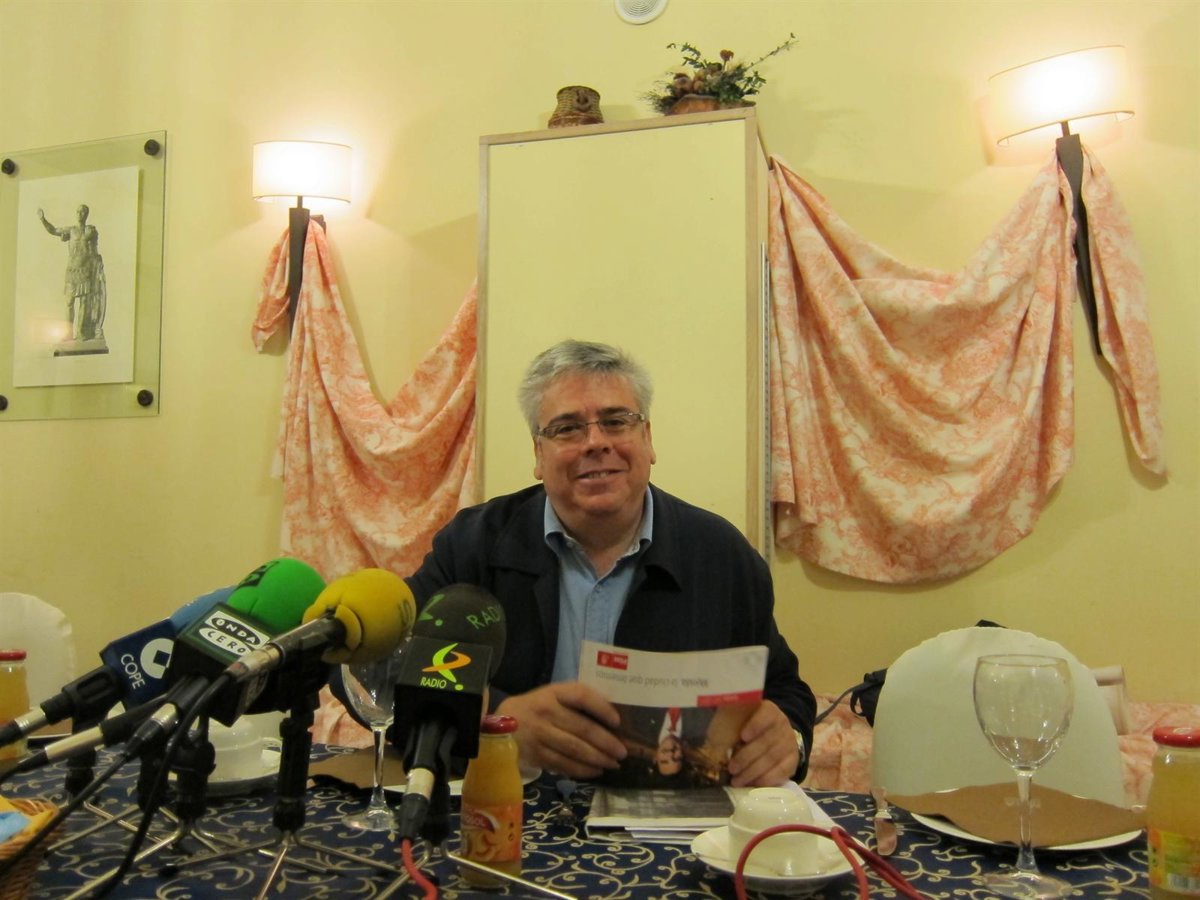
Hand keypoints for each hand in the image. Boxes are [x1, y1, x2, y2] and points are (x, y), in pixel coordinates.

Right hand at [495, 682, 626, 779]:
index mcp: (554, 693)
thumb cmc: (537, 709)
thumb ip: (576, 702)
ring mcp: (540, 734)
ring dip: (598, 758)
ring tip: (613, 764)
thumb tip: (612, 718)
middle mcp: (546, 712)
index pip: (581, 696)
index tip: (617, 721)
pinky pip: (563, 764)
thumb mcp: (553, 696)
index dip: (601, 708)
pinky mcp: (536, 754)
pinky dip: (582, 770)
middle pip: (581, 728)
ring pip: (574, 749)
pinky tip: (596, 771)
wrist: (500, 726)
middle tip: (622, 752)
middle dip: (606, 742)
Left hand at [727, 700, 798, 786]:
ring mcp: (789, 742)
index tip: (742, 737)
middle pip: (766, 742)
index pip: (766, 715)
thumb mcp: (741, 718)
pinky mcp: (793, 759)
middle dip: (747, 757)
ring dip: (753, 772)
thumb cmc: (749, 725)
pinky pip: (782, 771)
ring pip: (772, 758)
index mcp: (768, 710)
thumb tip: (712, 737)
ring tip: (737, 781)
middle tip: (731, 769)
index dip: (755, 725)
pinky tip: (754, 784)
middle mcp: (782, 725)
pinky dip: (767, 779)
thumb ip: (730, 722)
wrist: (776, 733)